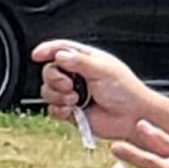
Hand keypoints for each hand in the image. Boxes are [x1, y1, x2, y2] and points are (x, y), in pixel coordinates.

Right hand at [34, 38, 149, 136]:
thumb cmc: (126, 91)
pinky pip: (53, 110)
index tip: (37, 55)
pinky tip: (71, 111)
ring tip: (75, 100)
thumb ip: (79, 61)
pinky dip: (59, 110)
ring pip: (48, 92)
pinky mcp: (71, 112)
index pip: (61, 50)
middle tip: (69, 85)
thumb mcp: (103, 70)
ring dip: (58, 96)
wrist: (132, 117)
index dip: (47, 50)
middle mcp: (77, 76)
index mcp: (86, 60)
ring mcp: (73, 94)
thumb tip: (60, 56)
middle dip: (55, 79)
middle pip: (50, 71)